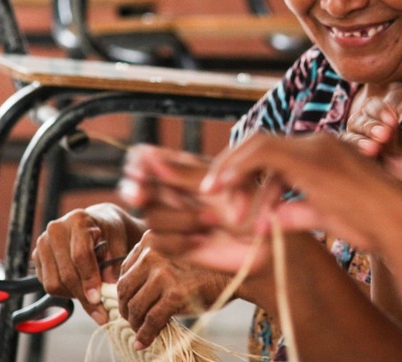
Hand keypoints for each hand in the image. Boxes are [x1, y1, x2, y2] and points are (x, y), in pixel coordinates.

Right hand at [31, 203, 143, 324]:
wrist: (94, 224)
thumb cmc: (109, 233)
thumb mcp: (119, 242)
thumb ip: (115, 263)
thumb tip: (109, 287)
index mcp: (78, 220)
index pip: (80, 255)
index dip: (90, 279)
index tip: (98, 298)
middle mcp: (56, 230)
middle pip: (66, 273)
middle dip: (84, 296)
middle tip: (100, 312)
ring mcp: (43, 243)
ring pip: (54, 283)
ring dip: (74, 296)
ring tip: (92, 298)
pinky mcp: (36, 257)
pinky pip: (47, 285)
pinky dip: (65, 293)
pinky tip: (80, 290)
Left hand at [116, 231, 228, 349]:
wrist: (237, 274)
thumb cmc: (207, 266)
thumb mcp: (176, 254)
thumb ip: (154, 263)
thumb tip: (129, 291)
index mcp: (152, 239)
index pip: (125, 269)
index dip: (125, 290)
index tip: (128, 303)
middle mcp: (154, 252)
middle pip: (125, 287)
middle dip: (125, 308)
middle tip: (131, 320)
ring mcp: (164, 272)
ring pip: (136, 305)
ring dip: (134, 323)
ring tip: (139, 331)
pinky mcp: (175, 293)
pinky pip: (151, 319)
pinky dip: (144, 334)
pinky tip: (143, 342)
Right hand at [119, 143, 273, 277]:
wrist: (266, 242)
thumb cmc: (252, 206)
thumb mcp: (221, 184)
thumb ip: (186, 173)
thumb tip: (152, 158)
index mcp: (182, 169)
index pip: (144, 158)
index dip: (137, 164)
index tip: (139, 172)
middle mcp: (171, 193)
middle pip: (135, 187)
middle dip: (137, 190)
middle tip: (141, 195)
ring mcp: (171, 218)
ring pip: (150, 216)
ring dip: (181, 219)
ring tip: (211, 221)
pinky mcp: (174, 244)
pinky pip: (157, 240)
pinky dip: (179, 240)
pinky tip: (201, 240)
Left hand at [200, 132, 401, 251]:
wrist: (401, 225)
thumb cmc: (374, 226)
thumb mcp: (327, 216)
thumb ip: (298, 211)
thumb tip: (272, 219)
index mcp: (323, 154)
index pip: (274, 152)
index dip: (246, 171)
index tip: (227, 197)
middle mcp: (319, 143)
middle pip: (261, 142)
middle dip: (232, 166)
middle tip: (209, 191)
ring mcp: (317, 148)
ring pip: (258, 145)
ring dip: (233, 170)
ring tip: (213, 196)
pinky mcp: (313, 159)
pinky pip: (264, 155)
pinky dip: (240, 169)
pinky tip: (223, 189)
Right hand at [343, 98, 401, 193]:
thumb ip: (396, 139)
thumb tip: (389, 119)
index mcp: (379, 126)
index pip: (371, 108)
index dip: (378, 110)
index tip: (392, 119)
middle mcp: (361, 136)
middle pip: (356, 122)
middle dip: (370, 126)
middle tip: (384, 135)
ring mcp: (349, 153)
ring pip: (345, 139)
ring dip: (358, 141)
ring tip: (374, 149)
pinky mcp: (339, 172)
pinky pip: (335, 159)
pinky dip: (347, 156)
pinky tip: (361, 160)